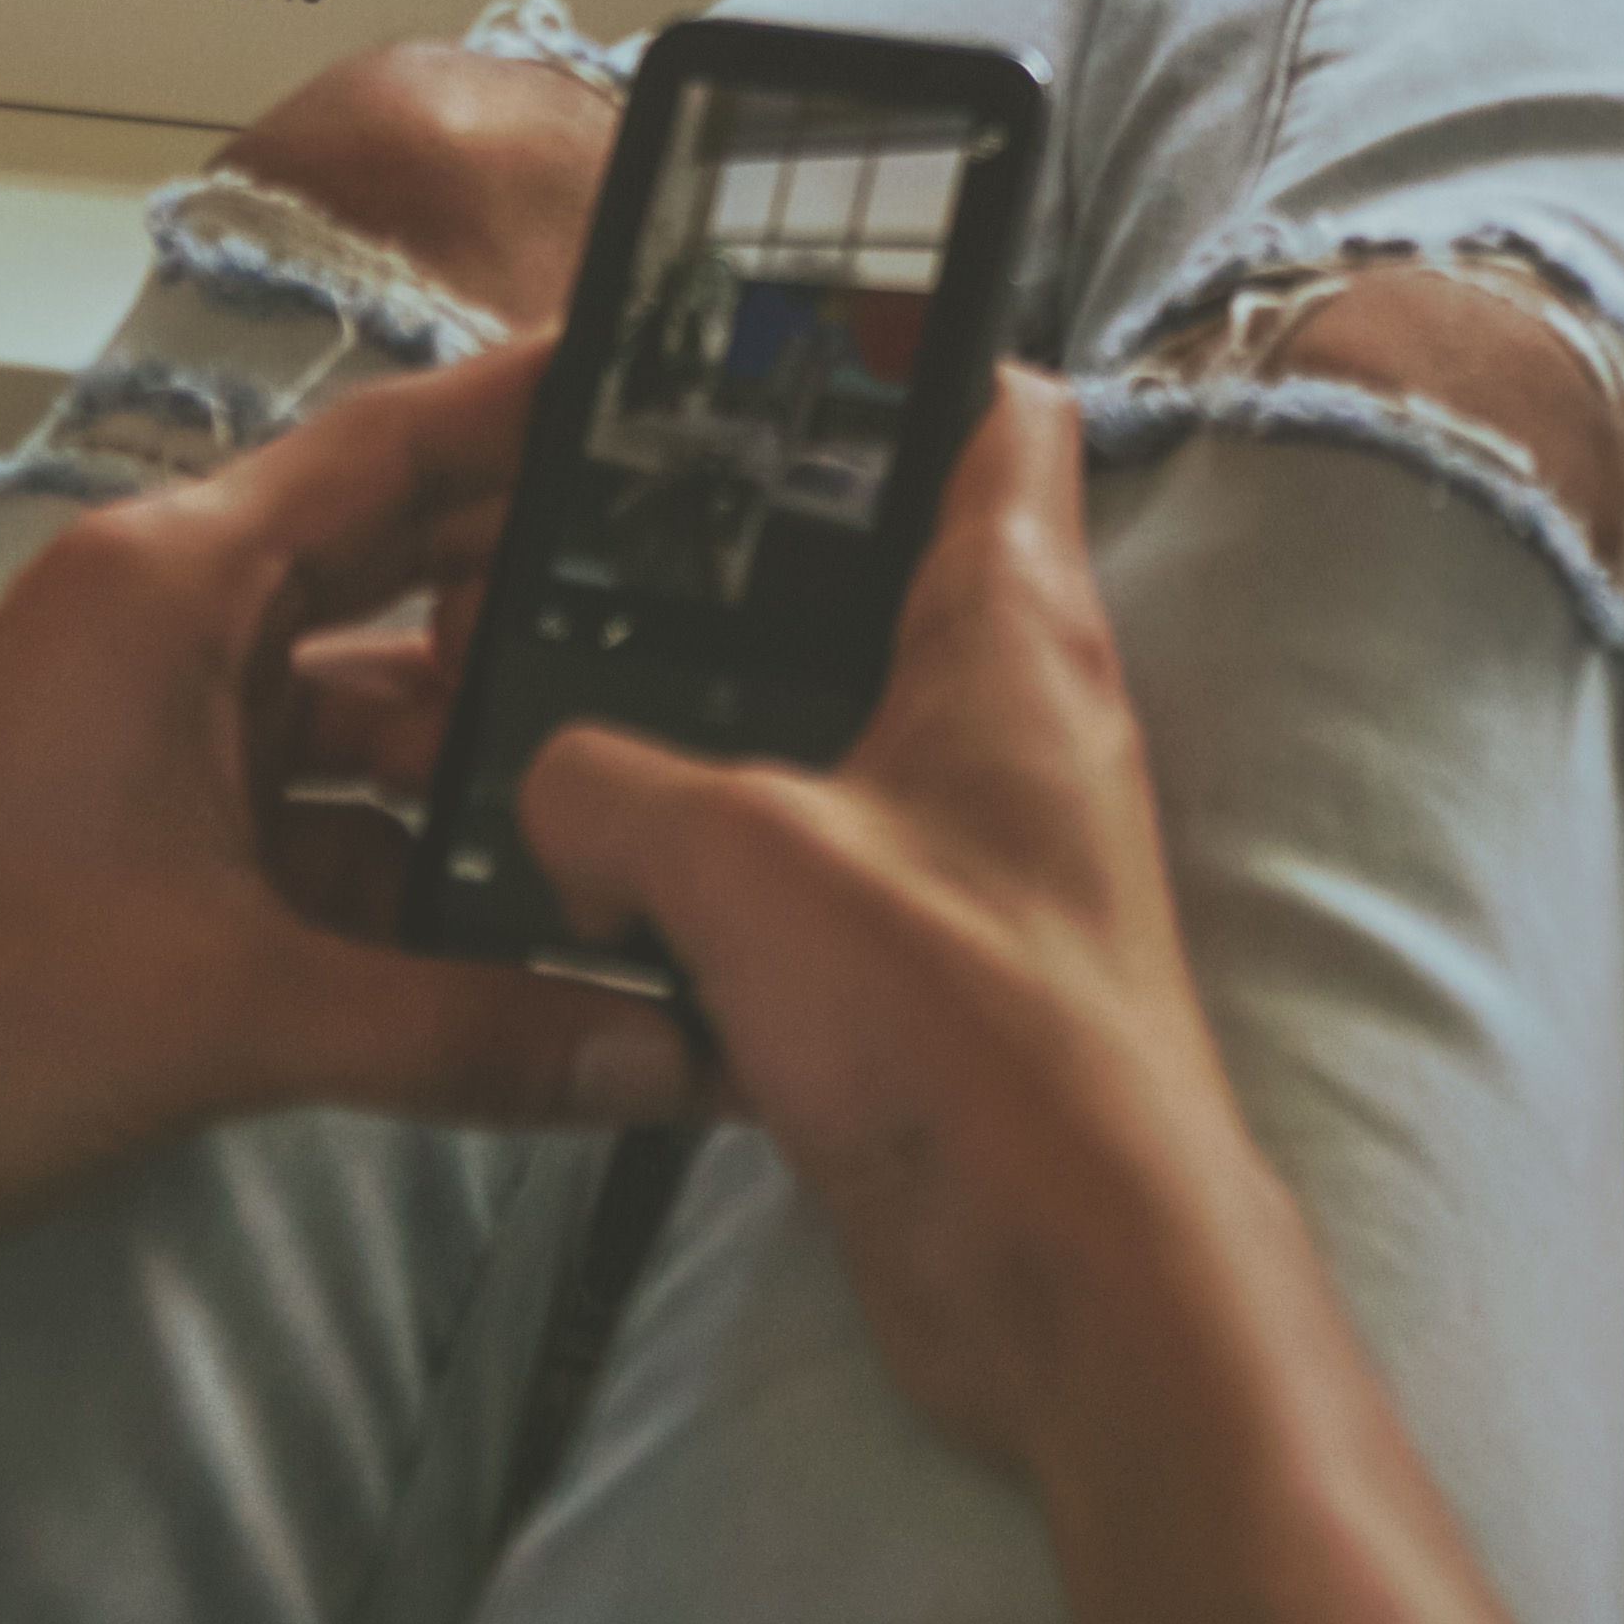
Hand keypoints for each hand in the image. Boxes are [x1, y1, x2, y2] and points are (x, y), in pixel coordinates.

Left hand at [0, 339, 695, 1345]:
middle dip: (541, 589)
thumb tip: (659, 1054)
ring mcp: (149, 736)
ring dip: (479, 757)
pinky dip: (406, 863)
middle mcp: (165, 628)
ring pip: (364, 706)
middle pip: (397, 566)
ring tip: (645, 784)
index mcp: (169, 586)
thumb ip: (462, 1030)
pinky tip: (522, 918)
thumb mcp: (226, 1015)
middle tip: (722, 596)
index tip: (668, 376)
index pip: (394, 449)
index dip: (530, 404)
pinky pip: (314, 817)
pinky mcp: (142, 844)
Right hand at [515, 369, 1278, 1479]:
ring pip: (830, 730)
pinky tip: (611, 902)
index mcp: (1012, 623)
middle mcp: (1016, 712)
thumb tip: (551, 787)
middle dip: (743, 563)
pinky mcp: (938, 960)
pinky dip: (721, 878)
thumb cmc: (963, 1031)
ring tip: (560, 722)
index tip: (772, 343)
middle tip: (595, 548)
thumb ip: (608, 786)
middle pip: (881, 568)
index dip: (903, 352)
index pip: (997, 412)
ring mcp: (982, 840)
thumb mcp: (738, 859)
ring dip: (713, 737)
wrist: (1072, 1281)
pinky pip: (810, 873)